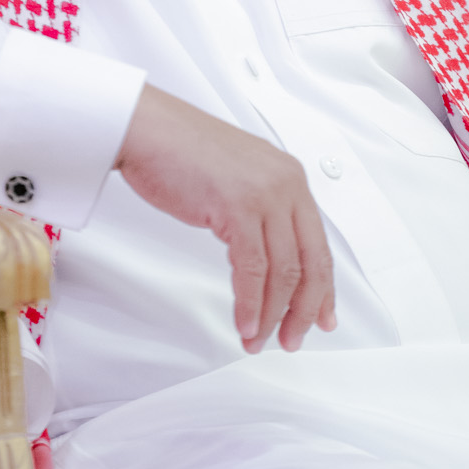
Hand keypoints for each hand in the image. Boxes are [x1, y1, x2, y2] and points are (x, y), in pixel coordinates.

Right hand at [115, 85, 335, 353]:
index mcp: (290, 177)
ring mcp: (265, 195)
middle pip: (309, 262)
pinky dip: (250, 303)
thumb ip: (260, 208)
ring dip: (271, 315)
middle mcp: (286, 184)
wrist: (146, 129)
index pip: (317, 244)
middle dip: (304, 310)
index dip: (323, 288)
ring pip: (283, 271)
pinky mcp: (238, 206)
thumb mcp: (237, 177)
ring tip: (260, 340)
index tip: (323, 316)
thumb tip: (268, 255)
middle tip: (292, 339)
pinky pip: (252, 269)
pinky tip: (245, 323)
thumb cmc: (179, 152)